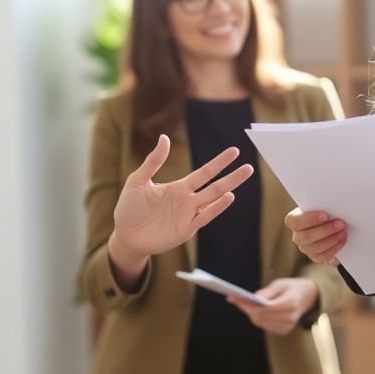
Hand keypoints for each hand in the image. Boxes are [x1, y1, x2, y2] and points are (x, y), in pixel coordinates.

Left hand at [109, 135, 253, 283]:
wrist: (124, 235)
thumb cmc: (129, 208)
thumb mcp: (138, 180)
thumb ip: (153, 161)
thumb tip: (165, 138)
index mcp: (178, 188)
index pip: (204, 172)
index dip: (219, 162)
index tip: (234, 152)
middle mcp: (188, 200)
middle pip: (214, 185)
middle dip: (232, 176)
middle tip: (249, 166)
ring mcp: (189, 215)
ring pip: (214, 199)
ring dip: (229, 187)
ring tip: (244, 176)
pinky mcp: (186, 230)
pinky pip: (205, 216)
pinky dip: (217, 207)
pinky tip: (228, 197)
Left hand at [229, 278, 318, 335]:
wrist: (309, 296)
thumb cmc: (293, 287)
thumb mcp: (280, 283)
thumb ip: (266, 292)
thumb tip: (253, 298)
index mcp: (289, 304)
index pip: (264, 309)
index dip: (247, 304)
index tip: (235, 298)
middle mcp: (289, 318)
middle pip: (260, 318)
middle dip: (247, 309)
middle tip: (236, 299)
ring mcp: (288, 326)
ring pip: (261, 323)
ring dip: (251, 314)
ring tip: (243, 303)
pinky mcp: (285, 330)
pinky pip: (266, 326)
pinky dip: (259, 319)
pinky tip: (255, 310)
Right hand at [285, 208, 346, 264]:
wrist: (332, 223)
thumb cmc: (325, 211)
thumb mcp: (322, 206)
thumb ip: (323, 206)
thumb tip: (334, 208)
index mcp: (293, 220)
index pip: (294, 221)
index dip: (309, 219)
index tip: (325, 215)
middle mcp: (297, 236)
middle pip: (306, 237)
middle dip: (325, 230)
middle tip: (340, 223)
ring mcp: (305, 248)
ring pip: (314, 248)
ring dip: (331, 240)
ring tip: (343, 232)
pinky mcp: (315, 256)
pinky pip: (323, 256)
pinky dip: (334, 249)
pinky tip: (342, 241)